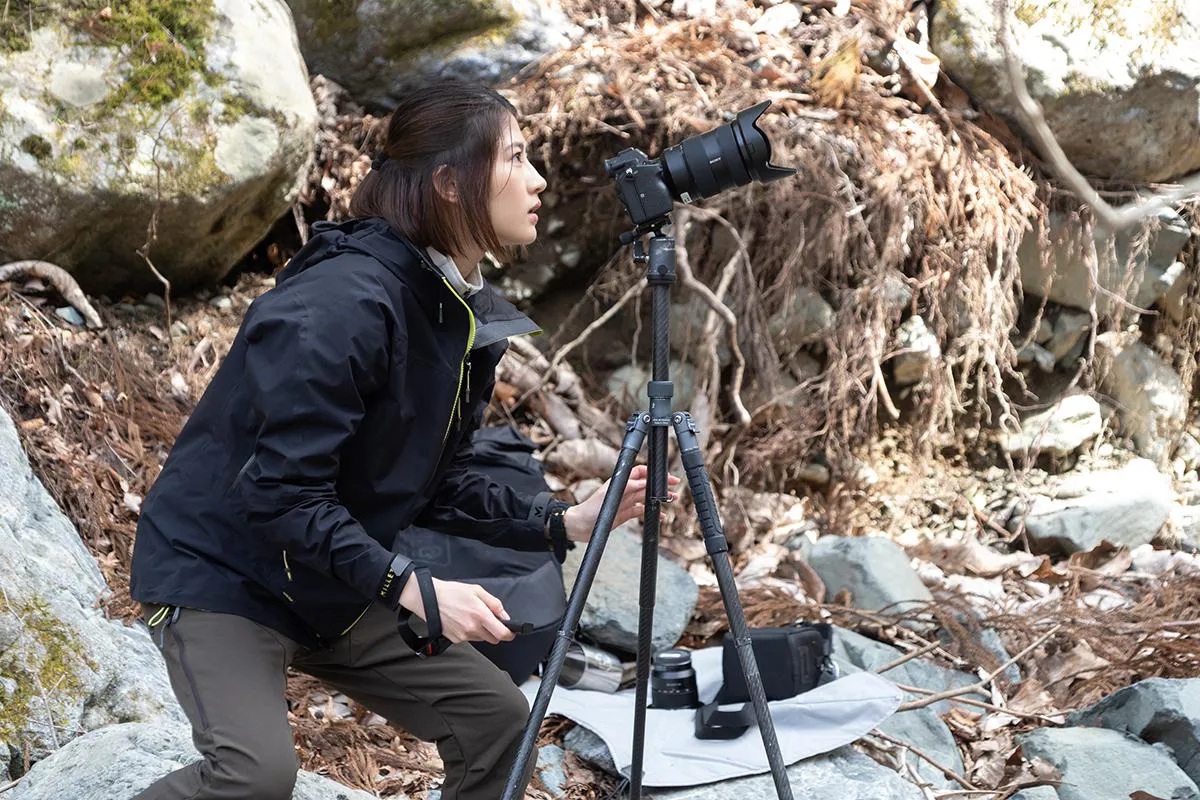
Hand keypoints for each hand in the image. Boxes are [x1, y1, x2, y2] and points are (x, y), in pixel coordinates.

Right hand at [398, 574, 514, 644]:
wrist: (430, 599)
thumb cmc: (452, 592)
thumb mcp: (477, 591)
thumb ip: (494, 604)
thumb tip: (505, 616)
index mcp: (480, 615)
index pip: (502, 634)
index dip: (510, 634)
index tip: (511, 631)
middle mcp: (472, 628)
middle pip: (493, 639)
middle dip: (495, 631)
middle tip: (489, 620)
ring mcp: (463, 635)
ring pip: (481, 639)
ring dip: (482, 631)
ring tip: (471, 617)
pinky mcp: (455, 639)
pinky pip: (469, 639)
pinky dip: (470, 632)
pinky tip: (462, 621)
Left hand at [563, 465, 680, 542]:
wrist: (580, 526)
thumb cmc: (591, 509)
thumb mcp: (610, 496)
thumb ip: (627, 488)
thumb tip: (644, 482)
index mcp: (621, 482)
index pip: (641, 472)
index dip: (654, 474)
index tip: (666, 477)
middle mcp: (624, 490)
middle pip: (647, 485)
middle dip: (661, 486)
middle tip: (675, 488)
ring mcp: (625, 502)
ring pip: (647, 498)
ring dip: (659, 499)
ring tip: (672, 500)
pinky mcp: (625, 514)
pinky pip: (641, 511)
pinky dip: (652, 512)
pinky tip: (661, 516)